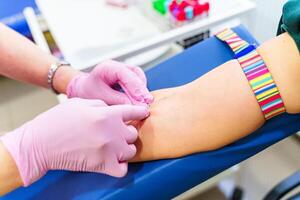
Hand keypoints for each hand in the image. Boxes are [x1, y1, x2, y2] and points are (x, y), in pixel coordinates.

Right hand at [0, 98, 148, 185]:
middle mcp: (111, 131)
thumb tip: (113, 110)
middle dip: (126, 132)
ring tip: (114, 147)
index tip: (143, 113)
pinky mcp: (102, 165)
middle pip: (133, 133)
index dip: (140, 112)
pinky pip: (123, 169)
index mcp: (106, 113)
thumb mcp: (80, 102)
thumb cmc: (57, 120)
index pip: (134, 111)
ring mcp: (108, 149)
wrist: (40, 143)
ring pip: (131, 151)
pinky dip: (121, 166)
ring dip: (124, 148)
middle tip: (116, 133)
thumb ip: (101, 104)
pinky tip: (113, 161)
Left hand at [66, 60, 153, 104]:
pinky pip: (138, 83)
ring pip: (138, 77)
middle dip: (141, 89)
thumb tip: (135, 106)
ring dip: (143, 90)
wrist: (84, 91)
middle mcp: (118, 67)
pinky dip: (140, 91)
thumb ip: (117, 100)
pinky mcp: (128, 79)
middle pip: (135, 74)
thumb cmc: (89, 92)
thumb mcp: (100, 97)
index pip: (125, 74)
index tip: (142, 98)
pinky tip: (142, 101)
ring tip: (147, 103)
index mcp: (108, 67)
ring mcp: (124, 71)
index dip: (135, 86)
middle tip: (148, 101)